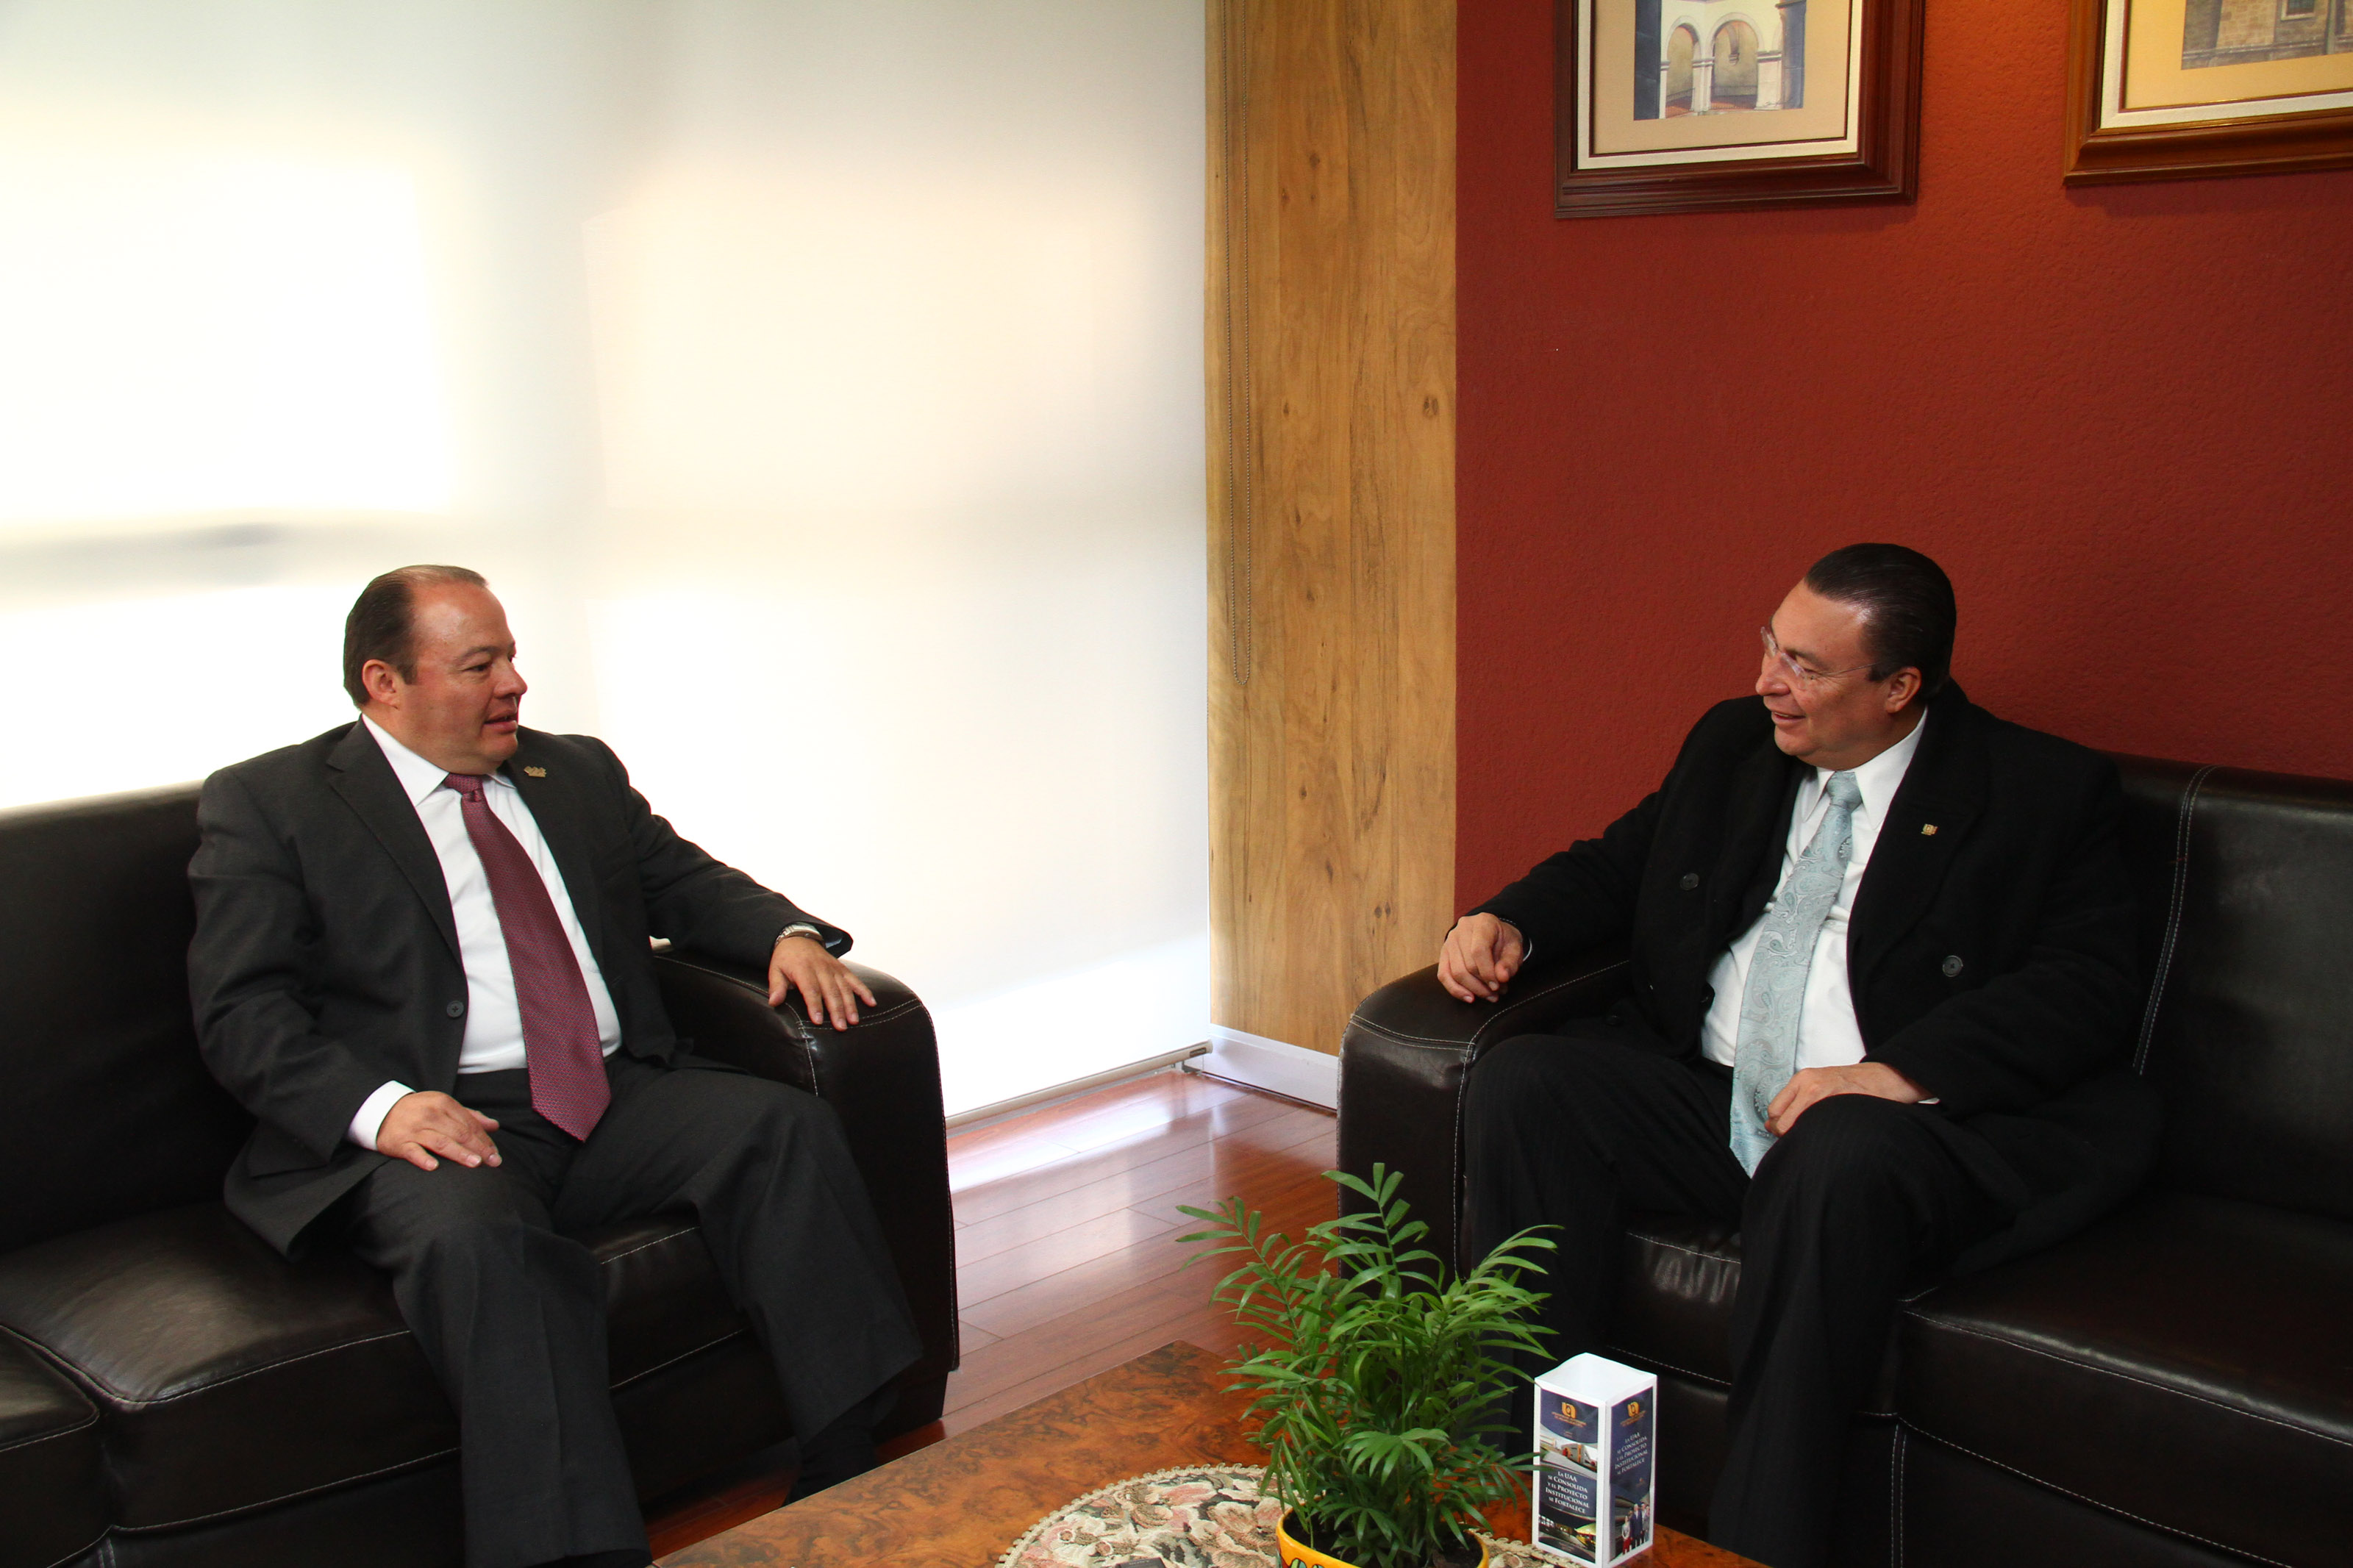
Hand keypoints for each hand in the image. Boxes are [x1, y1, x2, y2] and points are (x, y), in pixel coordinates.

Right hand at [377, 1091, 500, 1171]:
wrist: (382, 1111)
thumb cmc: (420, 1110)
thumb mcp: (443, 1106)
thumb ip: (469, 1116)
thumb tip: (494, 1126)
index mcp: (443, 1103)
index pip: (469, 1124)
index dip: (484, 1140)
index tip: (495, 1154)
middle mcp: (430, 1115)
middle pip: (459, 1133)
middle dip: (479, 1148)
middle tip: (493, 1162)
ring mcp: (414, 1129)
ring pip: (441, 1142)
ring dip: (459, 1153)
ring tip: (475, 1163)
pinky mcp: (399, 1142)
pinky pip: (412, 1151)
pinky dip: (422, 1158)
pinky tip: (433, 1166)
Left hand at [767, 935, 877, 1029]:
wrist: (799, 938)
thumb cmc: (786, 958)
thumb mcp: (775, 969)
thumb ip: (777, 986)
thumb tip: (774, 1002)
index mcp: (803, 969)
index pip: (811, 989)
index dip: (815, 1005)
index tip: (818, 1020)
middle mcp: (821, 968)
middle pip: (831, 991)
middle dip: (836, 1010)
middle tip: (840, 1027)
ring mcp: (834, 968)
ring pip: (844, 987)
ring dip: (850, 1005)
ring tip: (854, 1021)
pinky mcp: (842, 968)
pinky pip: (855, 980)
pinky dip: (864, 991)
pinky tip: (871, 1003)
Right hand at [1438, 913, 1525, 1002]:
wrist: (1493, 934)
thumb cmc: (1504, 941)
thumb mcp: (1514, 948)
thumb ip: (1510, 962)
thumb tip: (1501, 978)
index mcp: (1482, 922)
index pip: (1479, 950)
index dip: (1487, 972)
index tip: (1497, 986)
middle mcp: (1462, 929)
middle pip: (1467, 964)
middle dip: (1482, 984)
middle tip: (1496, 993)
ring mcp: (1449, 941)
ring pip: (1455, 972)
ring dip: (1472, 989)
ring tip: (1488, 996)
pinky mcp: (1443, 953)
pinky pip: (1443, 975)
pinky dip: (1456, 990)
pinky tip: (1469, 997)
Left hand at [1765, 1061, 1926, 1136]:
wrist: (1884, 1077)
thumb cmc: (1852, 1082)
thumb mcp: (1818, 1082)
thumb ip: (1797, 1099)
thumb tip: (1774, 1125)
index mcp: (1802, 1079)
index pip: (1774, 1110)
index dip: (1777, 1125)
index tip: (1785, 1131)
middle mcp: (1811, 1086)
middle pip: (1783, 1124)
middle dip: (1788, 1135)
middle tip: (1801, 1138)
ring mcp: (1826, 1098)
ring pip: (1799, 1130)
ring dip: (1804, 1138)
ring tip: (1815, 1138)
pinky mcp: (1841, 1109)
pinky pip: (1819, 1132)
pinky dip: (1820, 1138)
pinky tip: (1829, 1136)